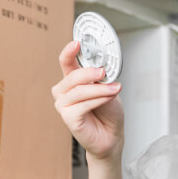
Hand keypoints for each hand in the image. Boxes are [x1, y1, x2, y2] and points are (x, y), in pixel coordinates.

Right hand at [51, 40, 124, 161]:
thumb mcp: (108, 89)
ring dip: (98, 89)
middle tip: (103, 72)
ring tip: (114, 89)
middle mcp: (65, 92)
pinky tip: (107, 99)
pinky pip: (81, 106)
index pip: (66, 62)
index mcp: (73, 81)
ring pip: (78, 91)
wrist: (112, 135)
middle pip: (72, 76)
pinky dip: (97, 100)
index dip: (69, 51)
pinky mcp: (68, 118)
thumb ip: (102, 79)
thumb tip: (101, 69)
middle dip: (89, 73)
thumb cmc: (108, 112)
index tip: (77, 42)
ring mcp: (64, 105)